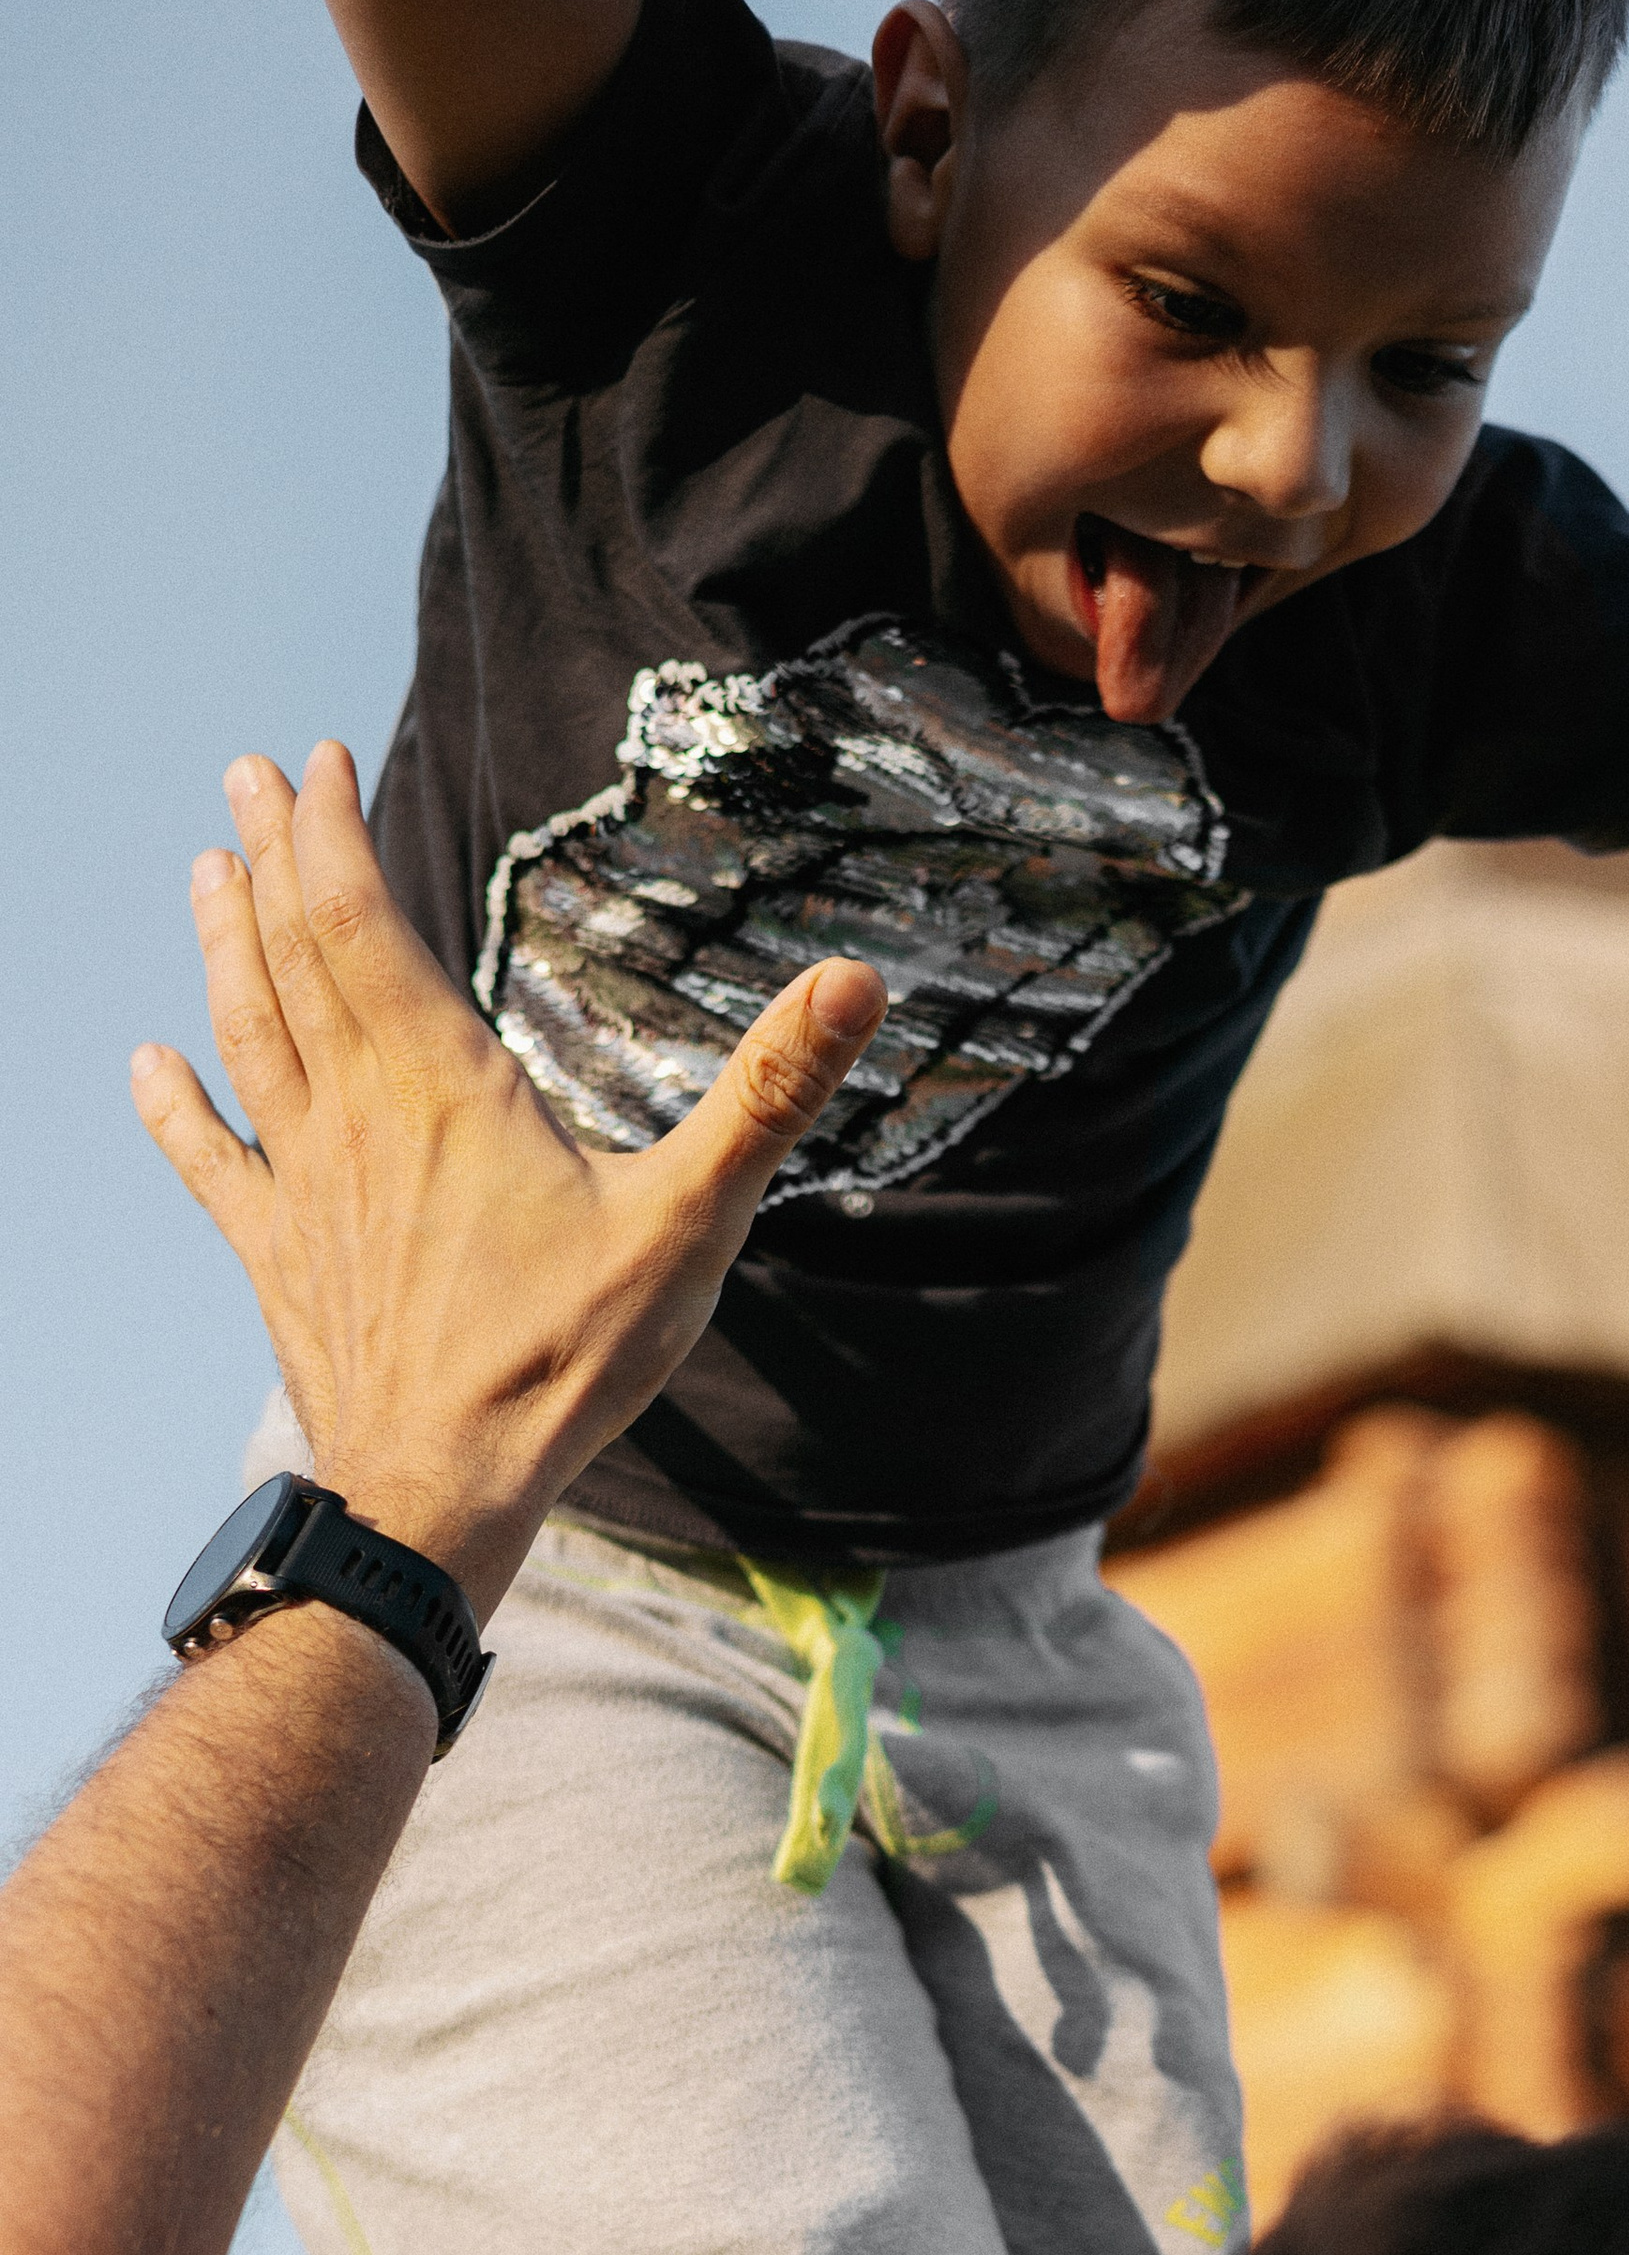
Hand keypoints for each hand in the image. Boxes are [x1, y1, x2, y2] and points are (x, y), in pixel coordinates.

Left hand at [132, 745, 884, 1621]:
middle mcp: (354, 1117)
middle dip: (268, 858)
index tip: (316, 762)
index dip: (329, 835)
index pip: (358, 923)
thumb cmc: (563, 1362)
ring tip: (204, 872)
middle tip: (250, 777)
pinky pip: (212, 1164)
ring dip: (222, 947)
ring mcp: (304, 1187)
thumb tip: (856, 980)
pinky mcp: (280, 1258)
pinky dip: (175, 1107)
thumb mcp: (691, 1222)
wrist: (439, 1493)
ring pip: (246, 1036)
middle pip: (290, 957)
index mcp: (442, 1087)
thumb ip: (768, 1094)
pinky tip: (147, 1066)